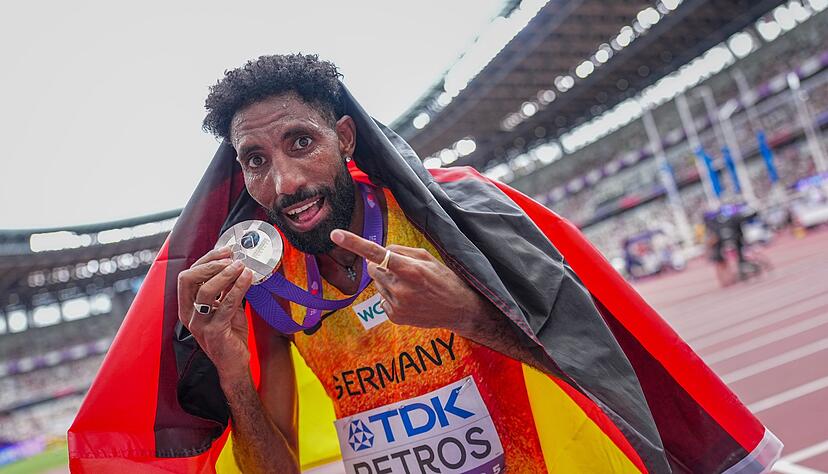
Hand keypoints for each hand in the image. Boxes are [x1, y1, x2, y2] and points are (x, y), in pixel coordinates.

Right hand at [177, 246, 254, 380]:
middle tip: (232, 258)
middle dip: (211, 264)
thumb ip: (226, 288)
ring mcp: (198, 324)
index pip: (188, 275)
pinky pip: (225, 305)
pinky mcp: (213, 332)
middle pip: (188, 279)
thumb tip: (236, 264)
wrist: (234, 363)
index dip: (206, 260)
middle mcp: (188, 313)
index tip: (226, 250)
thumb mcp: (225, 306)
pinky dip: (237, 289)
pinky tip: (248, 279)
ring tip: (242, 266)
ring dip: (225, 274)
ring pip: (205, 291)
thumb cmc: (229, 333)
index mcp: (187, 305)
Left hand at [330, 229, 490, 333]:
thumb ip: (401, 251)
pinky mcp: (394, 317)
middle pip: (372, 268)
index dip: (354, 242)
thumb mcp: (428, 258)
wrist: (459, 310)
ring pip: (377, 284)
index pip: (376, 252)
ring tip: (411, 288)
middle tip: (404, 271)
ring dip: (388, 282)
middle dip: (382, 266)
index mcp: (410, 269)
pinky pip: (382, 299)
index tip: (335, 234)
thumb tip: (378, 252)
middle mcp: (401, 288)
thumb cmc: (444, 279)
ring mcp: (396, 305)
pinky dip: (391, 296)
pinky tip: (410, 299)